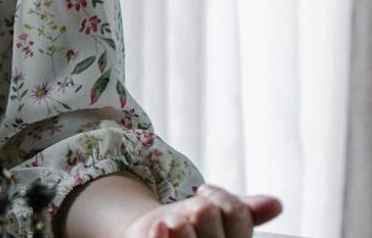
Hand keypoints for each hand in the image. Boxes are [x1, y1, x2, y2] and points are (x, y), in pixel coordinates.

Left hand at [120, 184, 282, 237]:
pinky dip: (160, 230)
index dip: (220, 197)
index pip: (237, 213)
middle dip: (196, 208)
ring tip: (174, 227)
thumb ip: (245, 211)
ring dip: (175, 219)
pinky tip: (161, 227)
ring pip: (182, 224)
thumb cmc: (190, 226)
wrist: (153, 235)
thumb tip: (275, 204)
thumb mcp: (219, 213)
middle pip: (206, 213)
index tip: (206, 194)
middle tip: (190, 218)